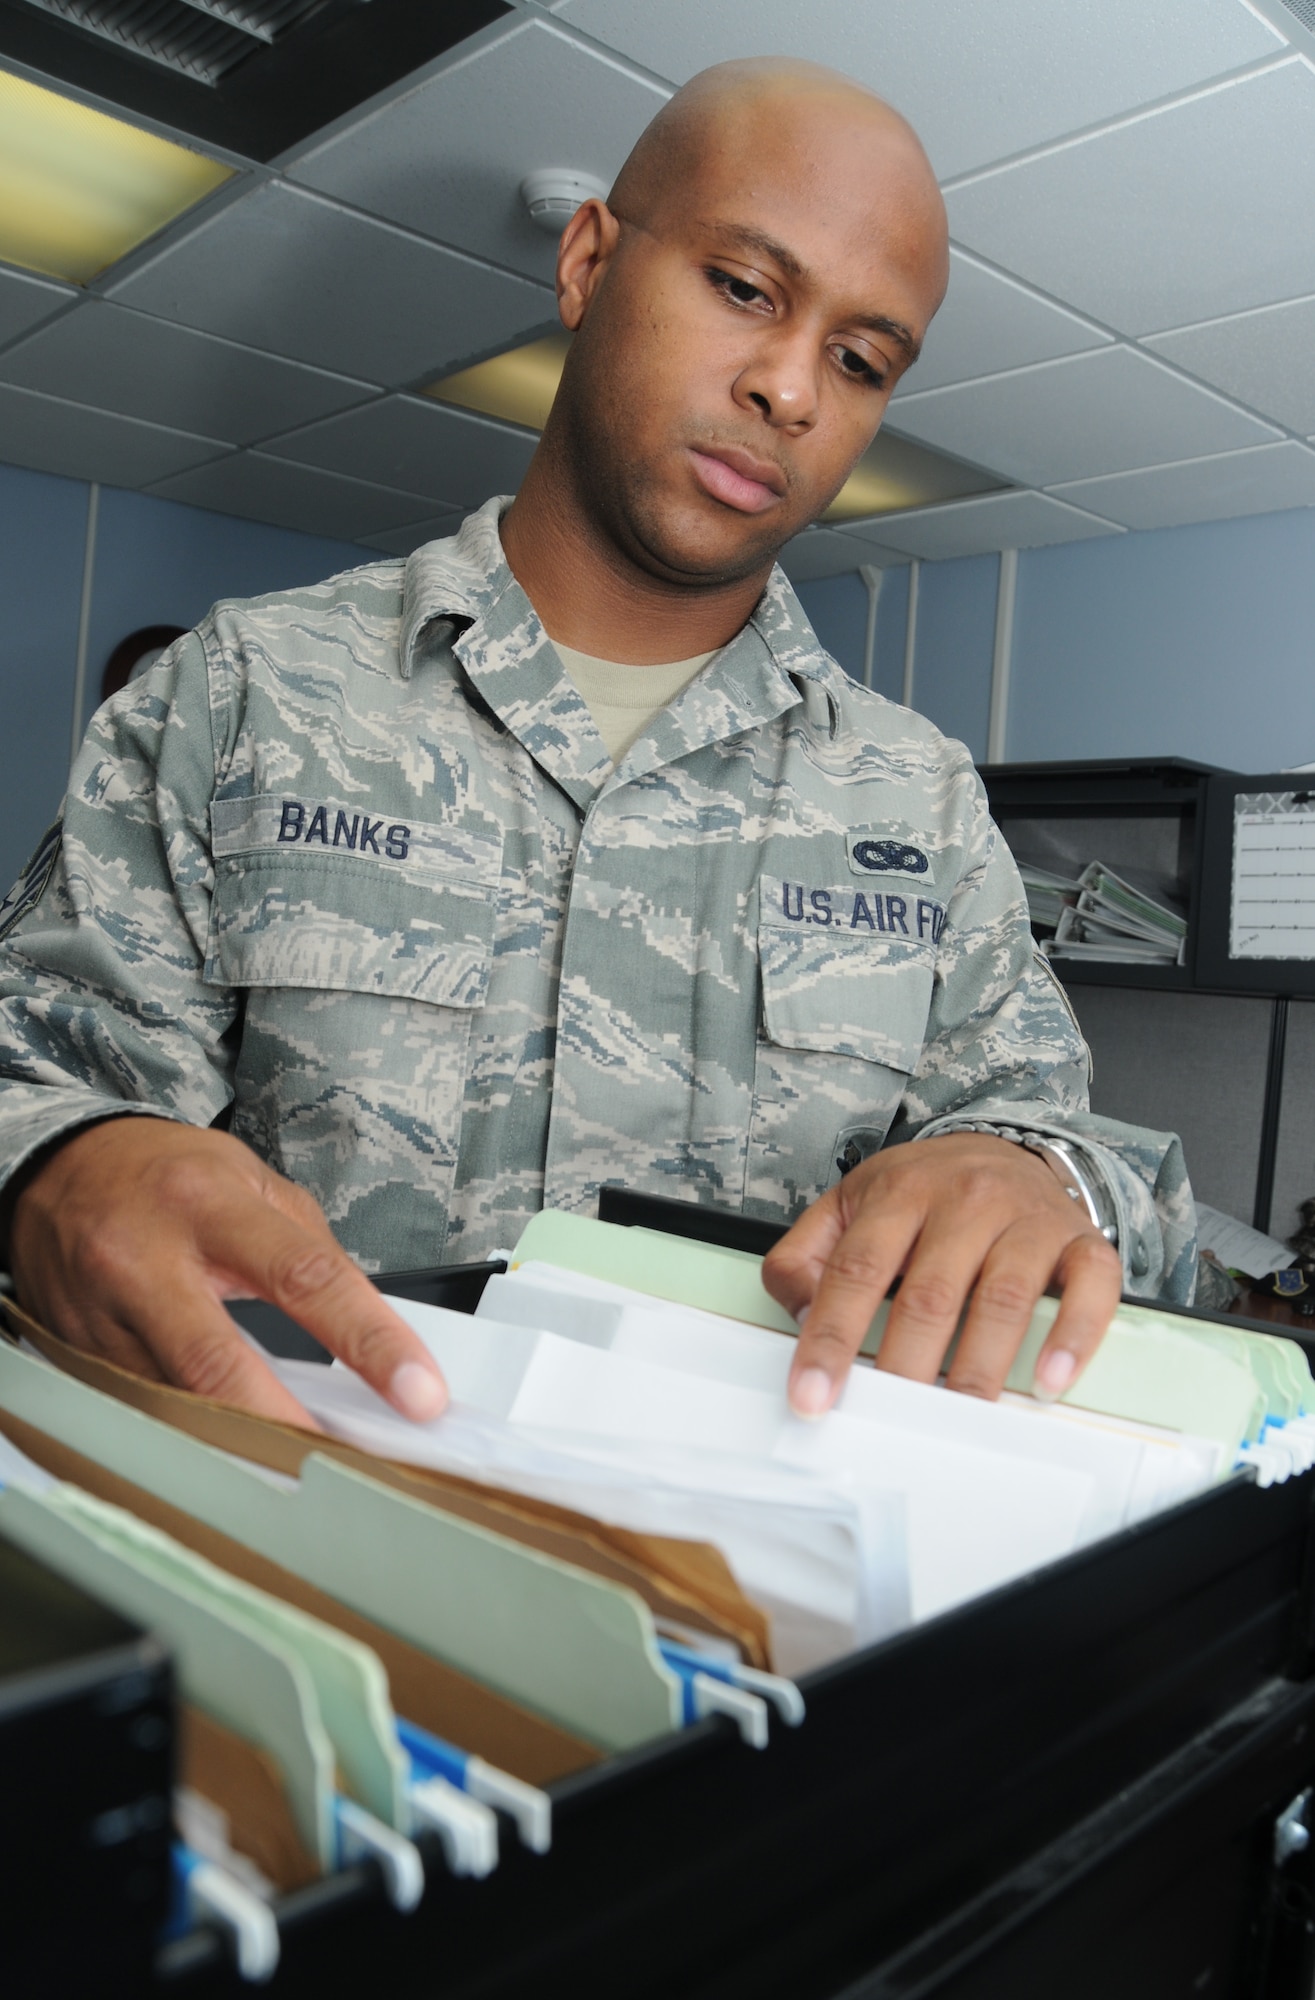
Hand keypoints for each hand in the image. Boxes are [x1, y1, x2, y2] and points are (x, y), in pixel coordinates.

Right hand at [7, 1118, 447, 1427]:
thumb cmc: (165, 1173)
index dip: (370, 1341)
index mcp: (211, 1204)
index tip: (418, 1392)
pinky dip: (194, 1433)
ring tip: (303, 1472)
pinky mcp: (77, 1354)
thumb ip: (308, 1246)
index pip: (307, 1277)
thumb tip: (371, 1323)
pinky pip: (144, 1410)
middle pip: (221, 1363)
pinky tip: (232, 1448)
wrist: (61, 1165)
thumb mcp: (248, 1179)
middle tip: (350, 1464)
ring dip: (243, 1444)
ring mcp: (104, 1313)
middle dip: (289, 1424)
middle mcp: (150, 1259)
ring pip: (176, 1403)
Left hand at [761, 1132, 1121, 1417]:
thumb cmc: (923, 1191)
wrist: (1005, 1147)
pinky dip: (1072, 1337)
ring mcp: (1027, 1220)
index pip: (857, 1271)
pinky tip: (1047, 1380)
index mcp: (901, 1193)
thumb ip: (806, 1256)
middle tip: (888, 1418)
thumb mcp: (849, 1204)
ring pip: (1002, 1297)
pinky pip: (1088, 1290)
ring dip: (979, 1366)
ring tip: (958, 1415)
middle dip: (905, 1364)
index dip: (831, 1337)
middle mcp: (966, 1200)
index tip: (813, 1395)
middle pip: (931, 1293)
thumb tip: (800, 1313)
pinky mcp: (1080, 1242)